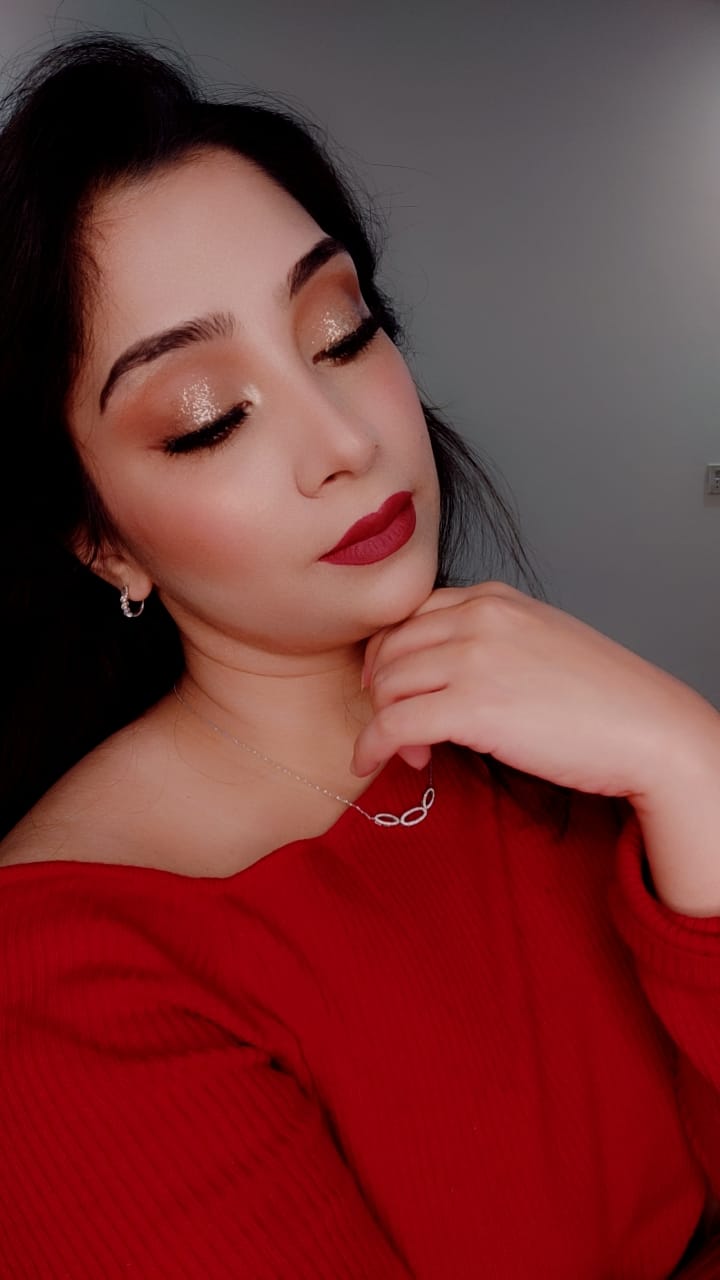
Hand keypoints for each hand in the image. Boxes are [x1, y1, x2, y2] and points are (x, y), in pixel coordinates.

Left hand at [352, 583, 718, 810]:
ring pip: (386, 685)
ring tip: (415, 751)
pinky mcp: (471, 707)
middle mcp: (478, 618)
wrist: (647, 728)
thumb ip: (490, 639)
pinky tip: (369, 763)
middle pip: (390, 648)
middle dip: (385, 691)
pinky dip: (370, 746)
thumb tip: (442, 670)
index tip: (399, 689)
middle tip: (404, 727)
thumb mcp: (540, 639)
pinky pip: (391, 724)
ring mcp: (473, 659)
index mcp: (493, 598)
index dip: (393, 656)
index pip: (409, 615)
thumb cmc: (603, 697)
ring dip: (384, 722)